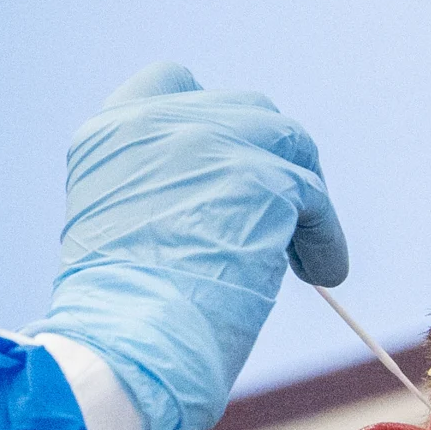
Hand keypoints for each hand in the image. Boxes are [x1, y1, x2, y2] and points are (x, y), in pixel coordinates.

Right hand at [38, 64, 345, 429]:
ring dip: (300, 194)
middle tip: (275, 212)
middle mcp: (154, 123)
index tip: (226, 163)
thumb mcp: (115, 225)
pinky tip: (322, 270)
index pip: (169, 81)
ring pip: (286, 142)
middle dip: (264, 156)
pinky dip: (322, 235)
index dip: (206, 118)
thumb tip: (223, 193)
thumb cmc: (115, 320)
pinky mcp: (259, 178)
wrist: (122, 348)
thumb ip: (157, 187)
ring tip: (301, 252)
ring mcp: (208, 142)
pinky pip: (312, 196)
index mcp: (108, 136)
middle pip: (241, 107)